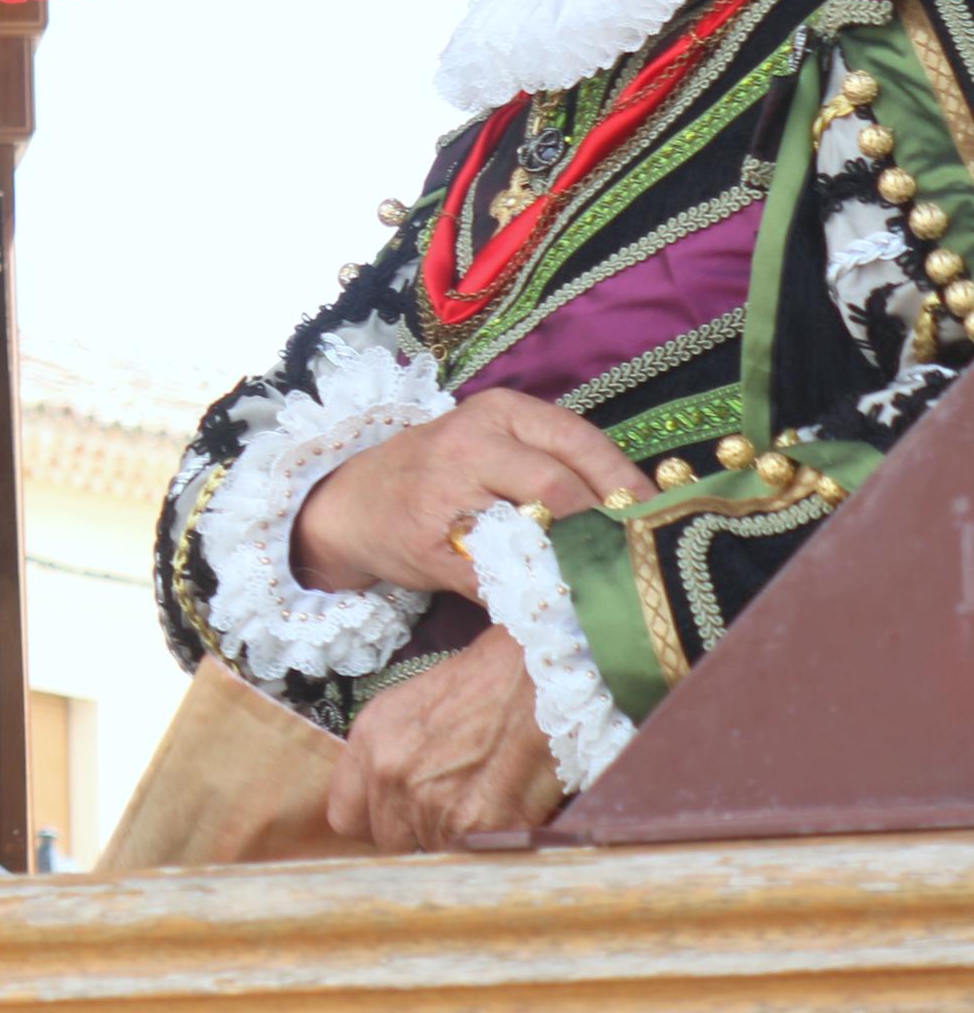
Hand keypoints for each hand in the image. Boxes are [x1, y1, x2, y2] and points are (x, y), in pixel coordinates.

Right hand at [290, 391, 646, 598]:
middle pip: (558, 488)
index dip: (624, 483)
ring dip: (572, 565)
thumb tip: (636, 512)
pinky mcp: (430, 544)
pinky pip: (499, 574)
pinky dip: (533, 592)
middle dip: (602, 527)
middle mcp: (468, 444)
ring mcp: (444, 494)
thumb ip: (552, 464)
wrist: (353, 504)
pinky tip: (555, 599)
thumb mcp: (493, 444)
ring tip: (604, 580)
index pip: (578, 442)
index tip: (660, 517)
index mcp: (497, 412)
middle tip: (634, 554)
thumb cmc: (440, 473)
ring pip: (531, 534)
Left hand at [322, 628, 563, 851]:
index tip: (394, 822)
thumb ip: (386, 757)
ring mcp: (431, 805)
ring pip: (433, 852)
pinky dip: (490, 845)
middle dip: (417, 836)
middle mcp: (390, 776)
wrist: (538, 680)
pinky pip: (472, 856)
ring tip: (485, 802)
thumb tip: (384, 803)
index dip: (372, 824)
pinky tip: (506, 812)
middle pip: (389, 843)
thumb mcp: (409, 708)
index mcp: (369, 743)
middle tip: (449, 813)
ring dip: (456, 840)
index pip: (345, 817)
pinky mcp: (476, 827)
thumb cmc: (482, 687)